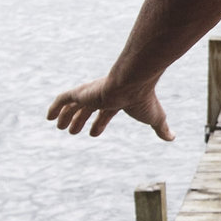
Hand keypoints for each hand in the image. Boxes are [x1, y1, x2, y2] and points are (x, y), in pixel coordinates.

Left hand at [47, 75, 173, 140]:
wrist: (134, 82)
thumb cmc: (144, 100)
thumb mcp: (155, 118)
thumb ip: (162, 128)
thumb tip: (173, 138)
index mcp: (116, 102)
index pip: (105, 114)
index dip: (99, 124)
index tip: (93, 133)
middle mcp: (102, 96)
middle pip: (87, 110)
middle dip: (80, 121)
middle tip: (72, 131)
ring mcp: (90, 94)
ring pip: (74, 107)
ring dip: (66, 117)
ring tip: (59, 127)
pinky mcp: (81, 92)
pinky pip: (62, 99)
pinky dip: (54, 107)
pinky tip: (47, 117)